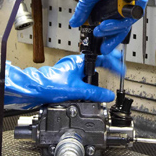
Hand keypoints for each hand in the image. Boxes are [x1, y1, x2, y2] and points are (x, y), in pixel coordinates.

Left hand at [4, 50, 124, 107]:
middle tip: (117, 73)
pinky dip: (88, 85)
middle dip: (107, 69)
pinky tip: (89, 92)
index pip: (102, 59)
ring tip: (104, 85)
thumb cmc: (50, 85)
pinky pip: (82, 80)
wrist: (34, 89)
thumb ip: (95, 93)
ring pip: (88, 73)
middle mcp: (75, 63)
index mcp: (79, 61)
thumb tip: (108, 96)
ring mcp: (70, 70)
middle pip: (96, 65)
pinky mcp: (66, 79)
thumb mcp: (77, 90)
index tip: (121, 69)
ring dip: (96, 80)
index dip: (114, 64)